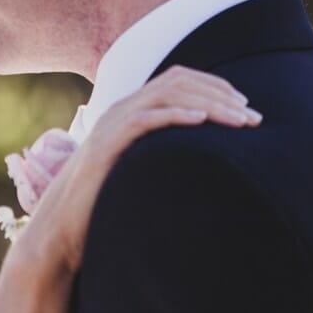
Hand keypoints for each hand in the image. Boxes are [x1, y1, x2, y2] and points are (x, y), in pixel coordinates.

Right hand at [9, 66, 259, 277]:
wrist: (60, 232)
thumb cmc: (103, 209)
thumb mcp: (140, 176)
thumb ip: (163, 160)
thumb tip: (206, 163)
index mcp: (129, 113)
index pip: (176, 80)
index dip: (214, 86)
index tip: (245, 107)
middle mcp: (119, 112)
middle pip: (177, 81)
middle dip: (220, 94)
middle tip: (253, 117)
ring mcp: (110, 126)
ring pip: (165, 94)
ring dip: (208, 103)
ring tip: (239, 120)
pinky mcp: (105, 146)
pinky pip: (143, 120)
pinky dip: (174, 115)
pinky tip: (200, 121)